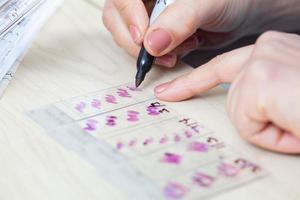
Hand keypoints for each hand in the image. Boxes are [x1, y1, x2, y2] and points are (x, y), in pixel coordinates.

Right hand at [102, 0, 255, 66]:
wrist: (238, 14)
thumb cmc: (230, 0)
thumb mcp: (208, 4)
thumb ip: (181, 19)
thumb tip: (151, 43)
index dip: (127, 14)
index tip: (144, 38)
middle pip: (116, 16)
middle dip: (137, 40)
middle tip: (161, 53)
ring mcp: (145, 13)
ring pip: (126, 34)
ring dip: (148, 51)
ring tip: (177, 52)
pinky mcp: (152, 31)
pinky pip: (140, 46)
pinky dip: (156, 56)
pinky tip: (176, 52)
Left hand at [155, 31, 299, 153]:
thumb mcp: (289, 93)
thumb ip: (263, 91)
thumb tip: (245, 101)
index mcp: (272, 50)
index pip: (220, 67)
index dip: (192, 82)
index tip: (169, 91)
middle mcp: (265, 47)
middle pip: (232, 96)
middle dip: (256, 118)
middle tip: (291, 115)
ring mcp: (262, 61)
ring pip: (240, 112)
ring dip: (270, 128)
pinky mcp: (263, 79)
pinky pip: (248, 123)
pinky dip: (273, 135)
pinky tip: (297, 123)